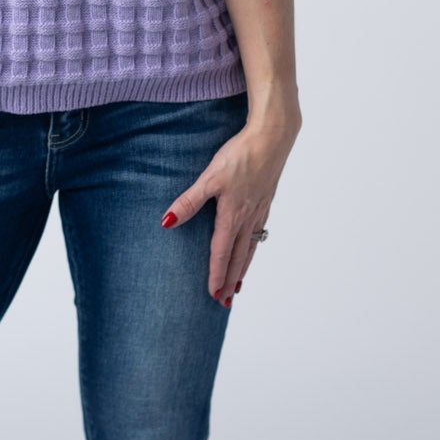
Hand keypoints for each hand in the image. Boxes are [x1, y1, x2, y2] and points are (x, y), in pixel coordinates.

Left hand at [161, 116, 299, 305]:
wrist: (272, 136)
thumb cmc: (241, 155)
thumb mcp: (209, 177)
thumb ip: (189, 201)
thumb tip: (167, 222)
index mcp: (232, 215)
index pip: (220, 253)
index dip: (216, 275)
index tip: (213, 295)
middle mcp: (248, 217)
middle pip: (237, 257)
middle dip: (230, 281)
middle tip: (225, 302)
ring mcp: (260, 209)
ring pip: (250, 247)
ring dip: (242, 269)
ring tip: (238, 286)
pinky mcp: (266, 200)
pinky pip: (259, 233)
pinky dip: (253, 249)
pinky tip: (251, 247)